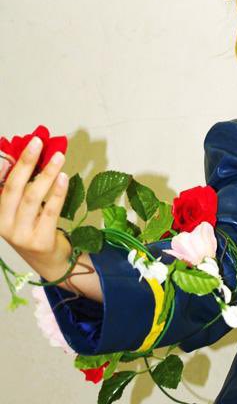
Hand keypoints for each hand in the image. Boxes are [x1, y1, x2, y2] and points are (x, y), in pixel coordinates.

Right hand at [0, 136, 69, 267]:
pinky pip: (50, 212)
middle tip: (38, 142)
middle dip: (26, 162)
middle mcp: (3, 224)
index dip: (5, 164)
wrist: (48, 262)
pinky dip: (57, 193)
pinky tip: (63, 177)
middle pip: (13, 187)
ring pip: (32, 198)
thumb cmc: (34, 229)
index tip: (20, 145)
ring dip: (46, 174)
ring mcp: (20, 235)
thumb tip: (26, 157)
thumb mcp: (22, 209)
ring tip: (58, 157)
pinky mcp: (40, 241)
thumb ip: (21, 187)